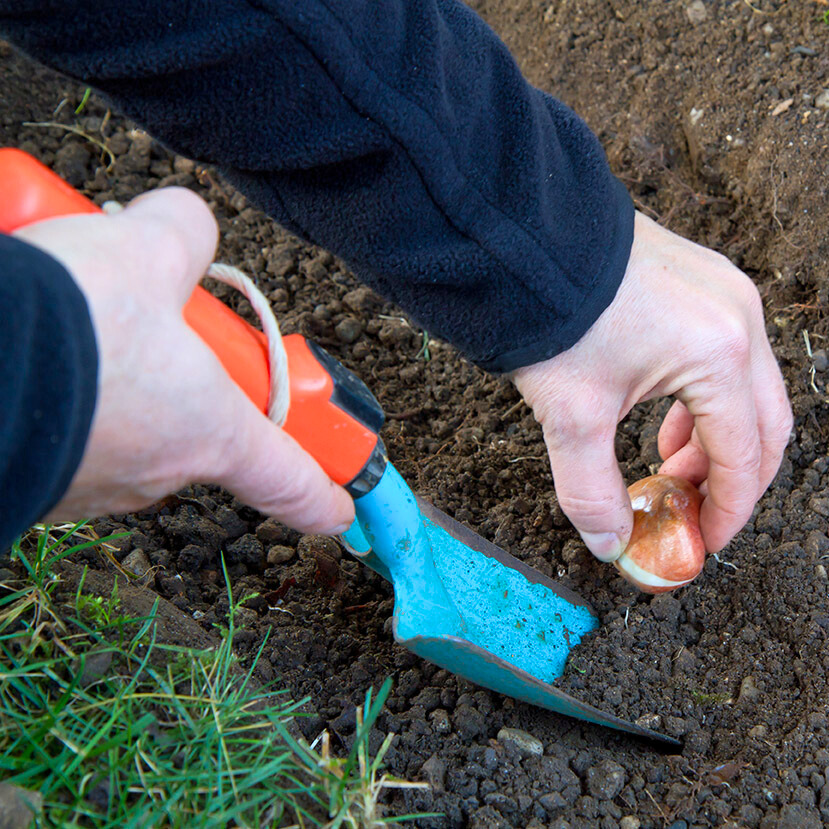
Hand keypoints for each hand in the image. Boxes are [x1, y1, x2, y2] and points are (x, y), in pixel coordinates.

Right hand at [15, 188, 353, 534]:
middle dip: (182, 371)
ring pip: (124, 419)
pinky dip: (57, 386)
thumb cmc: (69, 326)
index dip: (321, 495)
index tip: (340, 512)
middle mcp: (156, 471)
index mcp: (210, 432)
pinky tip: (27, 341)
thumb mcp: (142, 251)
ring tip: (68, 314)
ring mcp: (89, 485)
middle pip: (196, 425)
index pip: (289, 479)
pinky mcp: (34, 478)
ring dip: (110, 370)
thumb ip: (183, 234)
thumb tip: (186, 226)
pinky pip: (65, 425)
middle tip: (143, 311)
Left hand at [513, 211, 791, 560]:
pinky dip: (704, 399)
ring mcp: (726, 293)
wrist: (526, 238)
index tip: (704, 541)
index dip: (727, 510)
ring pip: (748, 389)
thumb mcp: (570, 416)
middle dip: (732, 478)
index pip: (745, 455)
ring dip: (717, 439)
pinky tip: (666, 420)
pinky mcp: (703, 282)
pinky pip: (726, 354)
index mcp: (719, 354)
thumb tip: (609, 544)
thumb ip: (590, 491)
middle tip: (693, 511)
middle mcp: (739, 319)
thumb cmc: (552, 317)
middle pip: (764, 423)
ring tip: (670, 467)